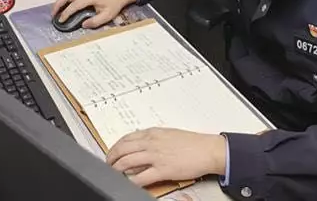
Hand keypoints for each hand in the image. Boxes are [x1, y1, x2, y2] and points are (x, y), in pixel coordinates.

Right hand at [52, 0, 138, 28]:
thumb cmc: (114, 4)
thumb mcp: (108, 15)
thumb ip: (95, 21)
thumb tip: (83, 24)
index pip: (74, 5)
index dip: (66, 13)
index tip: (61, 20)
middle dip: (58, 5)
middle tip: (53, 15)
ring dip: (59, 2)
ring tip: (55, 12)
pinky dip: (64, 0)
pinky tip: (62, 7)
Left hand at [107, 128, 225, 187]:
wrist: (207, 150)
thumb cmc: (193, 143)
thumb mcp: (170, 134)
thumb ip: (154, 138)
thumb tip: (142, 145)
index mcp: (153, 133)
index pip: (127, 138)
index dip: (116, 146)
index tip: (112, 152)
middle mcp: (151, 143)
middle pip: (122, 149)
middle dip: (111, 157)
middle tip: (108, 163)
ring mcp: (155, 156)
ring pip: (126, 161)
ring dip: (116, 168)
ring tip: (114, 173)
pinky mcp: (162, 170)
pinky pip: (140, 177)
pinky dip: (130, 180)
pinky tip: (128, 182)